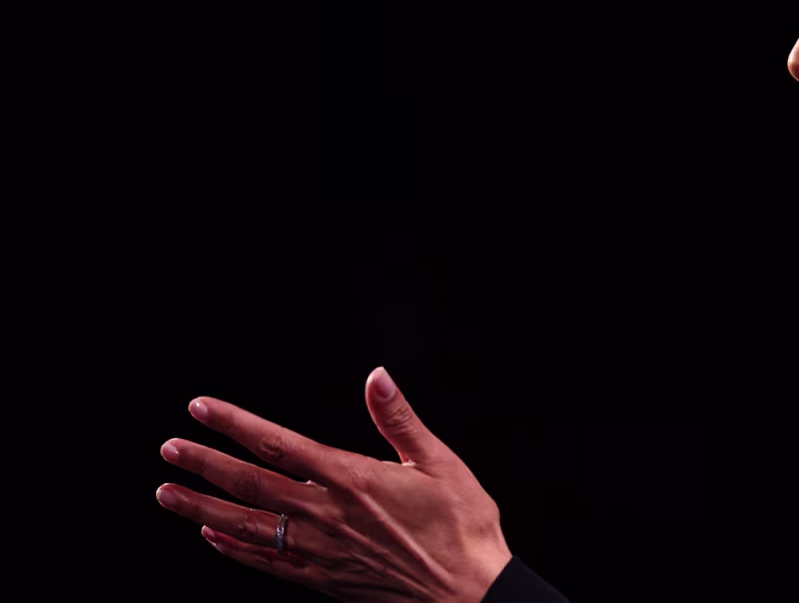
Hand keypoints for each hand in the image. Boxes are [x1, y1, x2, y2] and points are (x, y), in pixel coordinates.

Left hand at [156, 367, 513, 602]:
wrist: (469, 594)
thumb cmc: (463, 526)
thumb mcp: (440, 462)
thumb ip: (399, 419)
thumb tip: (377, 376)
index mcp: (353, 480)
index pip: (279, 445)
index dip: (236, 425)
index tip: (201, 409)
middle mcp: (328, 516)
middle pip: (252, 486)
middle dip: (205, 465)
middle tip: (168, 449)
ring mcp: (321, 552)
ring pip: (249, 527)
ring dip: (203, 509)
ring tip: (168, 494)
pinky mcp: (325, 579)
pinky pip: (268, 563)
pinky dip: (234, 549)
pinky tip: (211, 537)